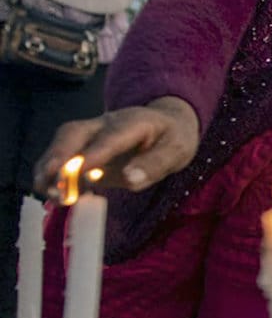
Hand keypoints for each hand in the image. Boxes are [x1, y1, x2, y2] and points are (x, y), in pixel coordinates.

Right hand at [34, 97, 199, 196]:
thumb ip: (155, 164)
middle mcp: (106, 123)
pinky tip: (54, 195)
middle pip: (74, 132)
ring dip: (50, 167)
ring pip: (63, 142)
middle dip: (60, 157)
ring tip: (49, 194)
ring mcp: (92, 133)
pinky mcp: (84, 146)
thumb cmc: (173, 138)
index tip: (83, 172)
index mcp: (134, 122)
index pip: (112, 136)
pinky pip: (62, 155)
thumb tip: (131, 180)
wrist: (167, 123)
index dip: (95, 153)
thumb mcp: (176, 151)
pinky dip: (52, 173)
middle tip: (54, 184)